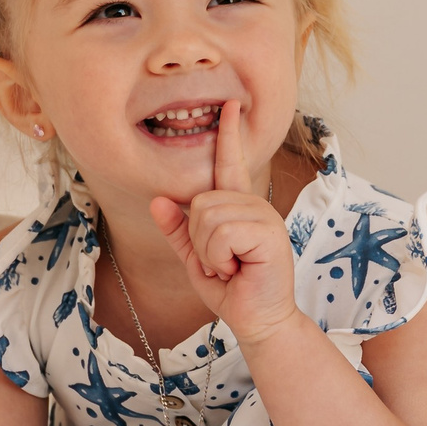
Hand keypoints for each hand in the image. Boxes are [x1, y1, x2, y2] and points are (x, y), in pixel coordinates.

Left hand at [150, 100, 301, 352]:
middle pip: (201, 201)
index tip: (229, 105)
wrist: (257, 320)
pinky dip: (219, 257)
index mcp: (239, 207)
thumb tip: (157, 200)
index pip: (230, 164)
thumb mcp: (195, 258)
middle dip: (199, 239)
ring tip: (230, 266)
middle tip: (221, 261)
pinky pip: (221, 233)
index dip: (228, 135)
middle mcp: (254, 205)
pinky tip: (237, 269)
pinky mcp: (269, 233)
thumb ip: (177, 230)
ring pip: (207, 216)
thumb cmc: (231, 289)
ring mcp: (265, 217)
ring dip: (209, 251)